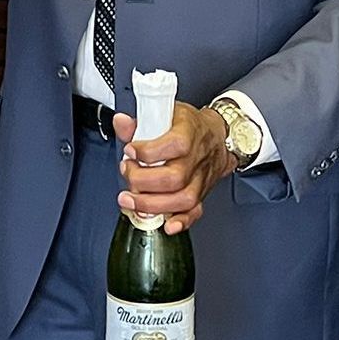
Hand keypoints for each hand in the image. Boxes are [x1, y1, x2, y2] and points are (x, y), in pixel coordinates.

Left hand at [114, 102, 233, 234]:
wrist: (218, 136)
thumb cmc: (190, 127)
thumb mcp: (167, 114)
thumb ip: (140, 122)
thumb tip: (121, 123)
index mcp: (189, 134)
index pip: (175, 145)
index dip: (148, 151)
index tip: (130, 150)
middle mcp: (197, 159)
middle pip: (174, 178)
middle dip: (143, 181)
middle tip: (127, 173)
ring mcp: (200, 179)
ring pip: (182, 199)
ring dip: (152, 204)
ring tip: (130, 200)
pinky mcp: (201, 194)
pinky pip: (195, 212)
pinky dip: (180, 222)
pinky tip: (165, 225)